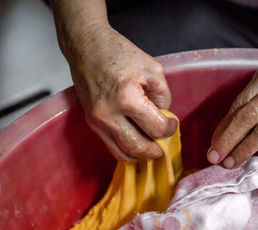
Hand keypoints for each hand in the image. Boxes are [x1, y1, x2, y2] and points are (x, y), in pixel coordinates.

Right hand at [62, 25, 176, 160]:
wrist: (86, 46)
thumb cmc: (118, 53)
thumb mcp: (153, 69)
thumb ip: (163, 96)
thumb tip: (163, 117)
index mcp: (128, 98)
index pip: (156, 128)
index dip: (170, 129)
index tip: (172, 124)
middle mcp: (109, 114)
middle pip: (138, 148)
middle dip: (155, 151)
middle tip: (163, 147)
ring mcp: (97, 120)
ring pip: (121, 153)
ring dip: (139, 155)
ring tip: (150, 148)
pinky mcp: (91, 121)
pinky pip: (110, 145)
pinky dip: (125, 149)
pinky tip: (135, 142)